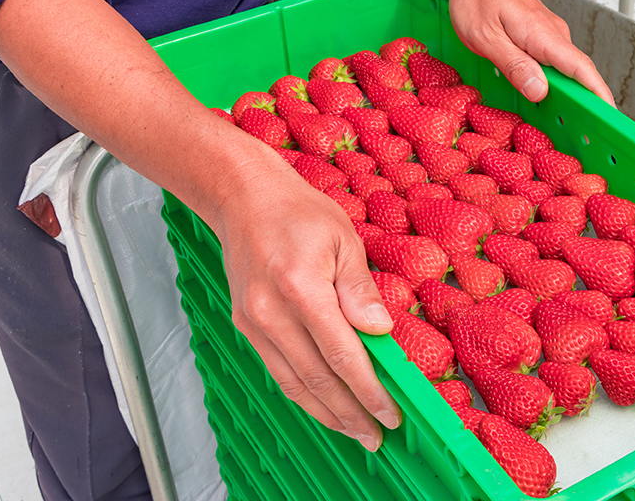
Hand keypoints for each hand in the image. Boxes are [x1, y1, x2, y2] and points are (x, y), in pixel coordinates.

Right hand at [212, 150, 400, 451]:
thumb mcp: (343, 238)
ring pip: (292, 382)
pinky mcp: (245, 325)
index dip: (368, 390)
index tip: (390, 413)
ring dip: (326, 413)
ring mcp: (254, 322)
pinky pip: (276, 369)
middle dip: (350, 413)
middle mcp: (271, 312)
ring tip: (355, 431)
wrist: (243, 197)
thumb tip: (380, 330)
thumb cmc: (298, 212)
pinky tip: (322, 405)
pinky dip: (301, 393)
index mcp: (301, 288)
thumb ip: (361, 289)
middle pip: (315, 378)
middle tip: (377, 436)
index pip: (341, 354)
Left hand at [444, 0, 615, 106]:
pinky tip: (542, 94)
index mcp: (541, 33)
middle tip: (583, 131)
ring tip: (564, 120)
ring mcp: (547, 33)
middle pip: (577, 72)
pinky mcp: (539, 34)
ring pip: (563, 67)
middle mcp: (552, 32)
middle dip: (585, 101)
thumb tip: (540, 90)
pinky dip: (551, 79)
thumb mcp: (485, 37)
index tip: (609, 115)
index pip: (581, 67)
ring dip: (566, 92)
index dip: (598, 93)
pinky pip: (552, 61)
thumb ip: (514, 65)